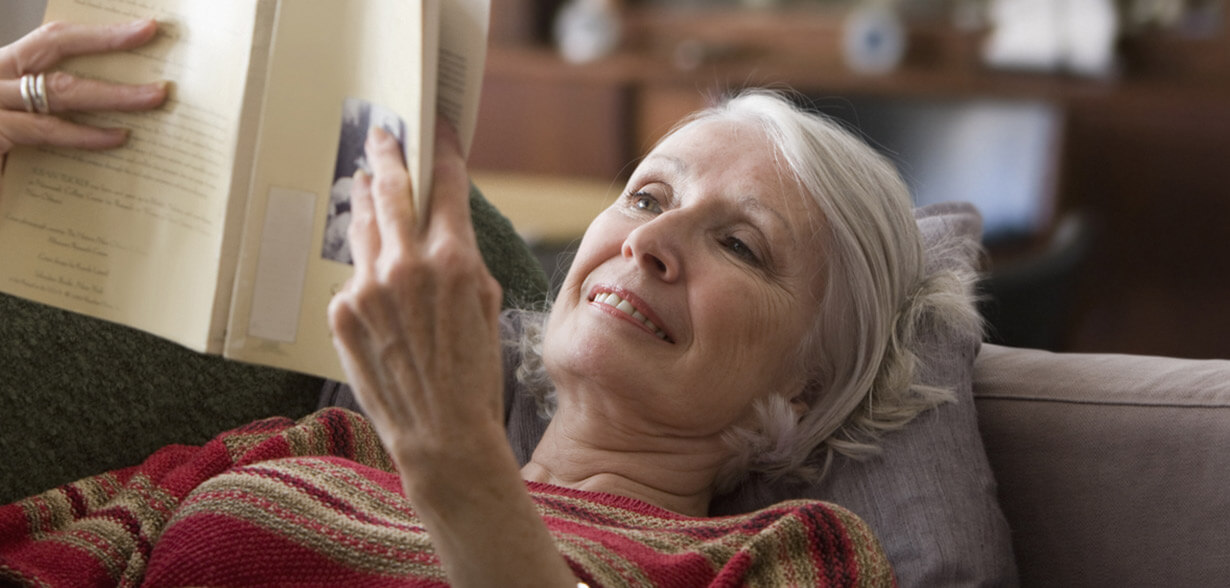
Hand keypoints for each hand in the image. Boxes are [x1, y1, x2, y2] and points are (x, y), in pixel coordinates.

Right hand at [0, 18, 167, 156]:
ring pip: (58, 90)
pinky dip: (85, 134)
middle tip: (151, 34)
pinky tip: (118, 138)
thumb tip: (122, 113)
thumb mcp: (27, 124)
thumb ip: (59, 111)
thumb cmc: (6, 156)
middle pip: (52, 48)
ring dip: (113, 93)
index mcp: (3, 72)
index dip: (97, 33)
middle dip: (106, 40)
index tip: (143, 29)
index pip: (51, 40)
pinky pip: (45, 130)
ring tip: (154, 96)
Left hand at [328, 122, 505, 488]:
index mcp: (453, 260)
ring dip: (367, 201)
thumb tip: (442, 226)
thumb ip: (462, 258)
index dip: (442, 150)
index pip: (446, 184)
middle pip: (391, 188)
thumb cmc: (475, 373)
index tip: (437, 129)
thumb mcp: (486, 304)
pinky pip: (354, 275)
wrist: (442, 434)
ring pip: (363, 225)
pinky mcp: (342, 311)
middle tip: (383, 134)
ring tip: (367, 184)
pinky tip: (377, 285)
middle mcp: (406, 265)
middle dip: (389, 153)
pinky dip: (366, 272)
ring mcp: (368, 287)